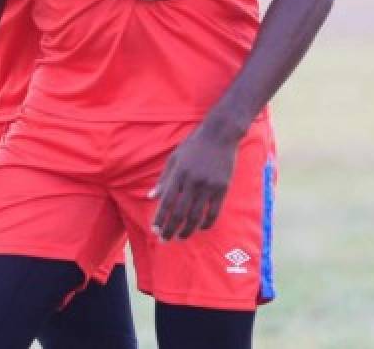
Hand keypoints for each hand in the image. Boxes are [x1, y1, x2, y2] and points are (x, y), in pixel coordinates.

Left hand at [150, 125, 239, 240]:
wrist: (220, 134)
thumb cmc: (193, 145)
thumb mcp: (174, 159)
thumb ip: (164, 179)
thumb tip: (151, 197)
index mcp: (178, 173)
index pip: (167, 202)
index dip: (160, 218)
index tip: (155, 230)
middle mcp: (192, 181)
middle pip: (180, 212)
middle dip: (171, 229)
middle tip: (165, 240)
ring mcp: (208, 186)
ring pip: (196, 215)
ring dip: (187, 230)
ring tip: (180, 237)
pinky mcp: (222, 188)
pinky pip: (214, 212)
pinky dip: (206, 223)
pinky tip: (199, 228)